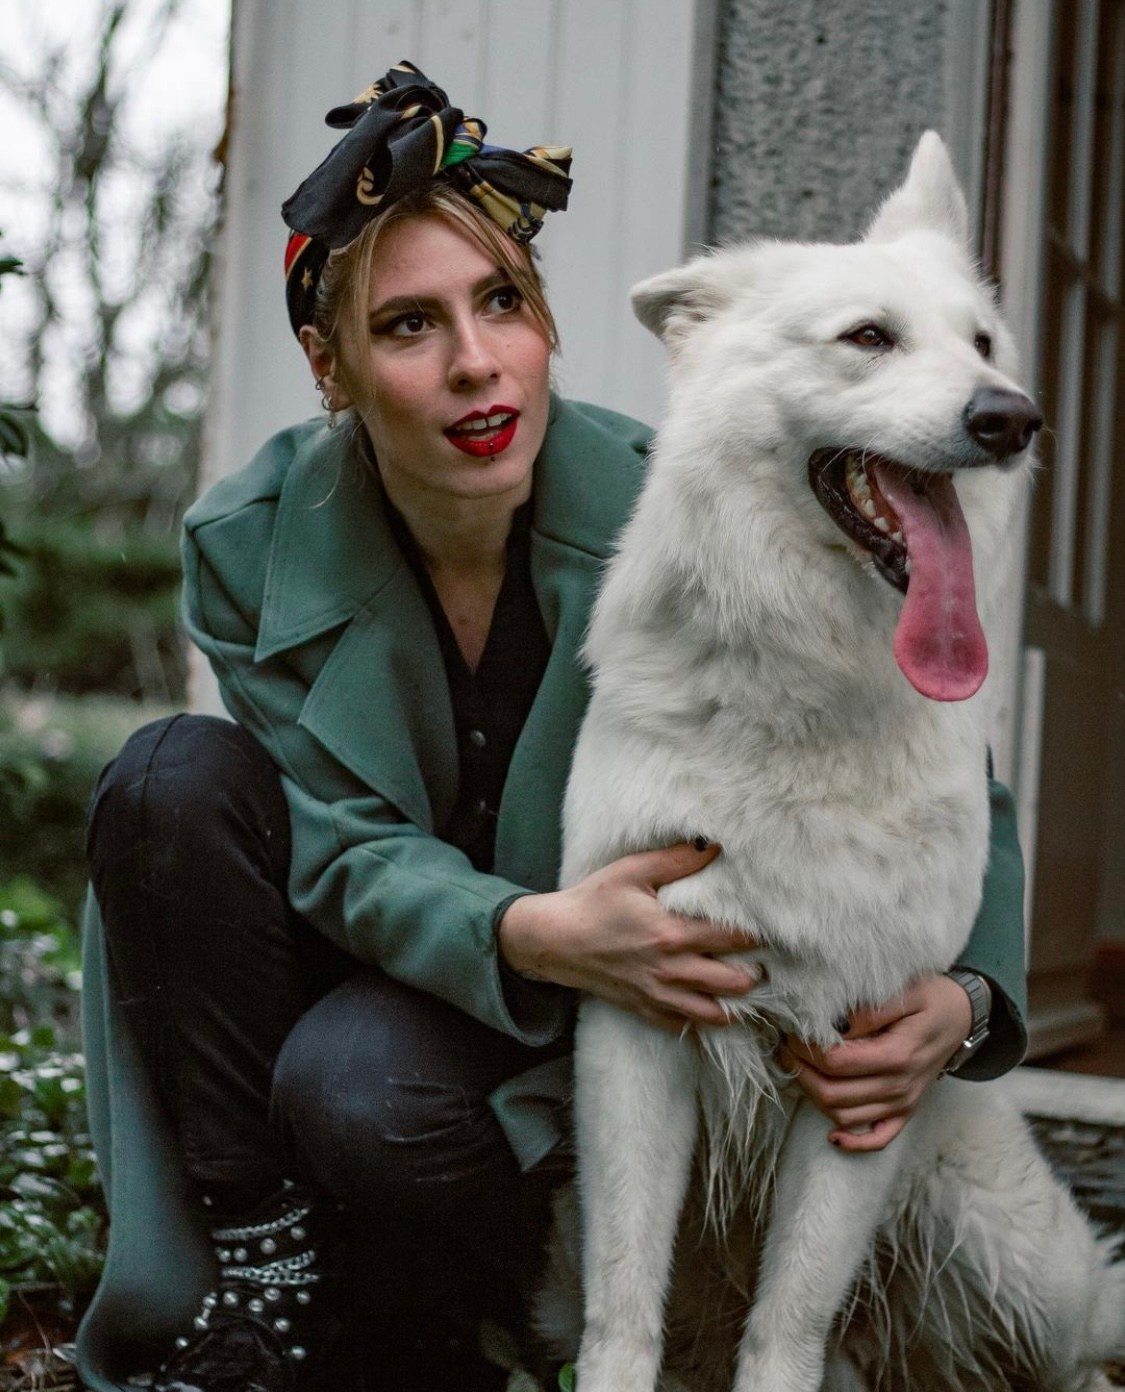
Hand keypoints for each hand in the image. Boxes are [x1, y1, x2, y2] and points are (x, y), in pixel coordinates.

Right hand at [498, 842, 758, 1030]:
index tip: (770, 926)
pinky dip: (701, 1021)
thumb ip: (676, 860)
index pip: (732, 938)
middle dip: (755, 973)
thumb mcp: (632, 871)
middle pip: (734, 983)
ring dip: (735, 1003)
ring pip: (714, 1013)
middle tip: (763, 959)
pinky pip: (684, 1026)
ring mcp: (658, 994)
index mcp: (672, 933)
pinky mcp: (645, 1008)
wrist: (555, 940)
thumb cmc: (593, 901)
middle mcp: (671, 970)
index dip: (757, 933)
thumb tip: (714, 846)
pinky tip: (712, 1008)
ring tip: (744, 987)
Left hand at [778, 973, 972, 1152]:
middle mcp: (899, 1086)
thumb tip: (833, 1025)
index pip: (836, 1062)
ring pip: (844, 1116)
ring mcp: (903, 1103)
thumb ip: (868, 1010)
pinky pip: (877, 1139)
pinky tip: (832, 1134)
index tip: (792, 1030)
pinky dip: (852, 1142)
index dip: (806, 1048)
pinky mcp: (905, 1111)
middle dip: (800, 1071)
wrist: (962, 1015)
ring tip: (798, 1068)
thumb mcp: (905, 992)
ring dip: (814, 1097)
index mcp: (898, 1055)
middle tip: (785, 1047)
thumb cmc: (931, 998)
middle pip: (833, 1094)